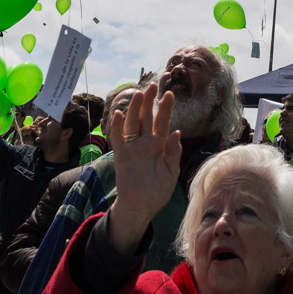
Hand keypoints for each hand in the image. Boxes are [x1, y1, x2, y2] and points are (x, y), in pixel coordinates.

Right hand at [107, 85, 180, 250]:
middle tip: (153, 86)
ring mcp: (133, 148)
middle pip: (146, 118)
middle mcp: (145, 143)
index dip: (165, 109)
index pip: (162, 122)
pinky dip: (116, 127)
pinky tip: (118, 114)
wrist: (143, 207)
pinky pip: (117, 139)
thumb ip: (174, 153)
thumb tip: (176, 133)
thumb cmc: (158, 190)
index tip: (170, 94)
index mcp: (160, 145)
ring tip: (138, 94)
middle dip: (149, 102)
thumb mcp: (171, 171)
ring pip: (132, 124)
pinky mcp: (122, 156)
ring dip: (134, 109)